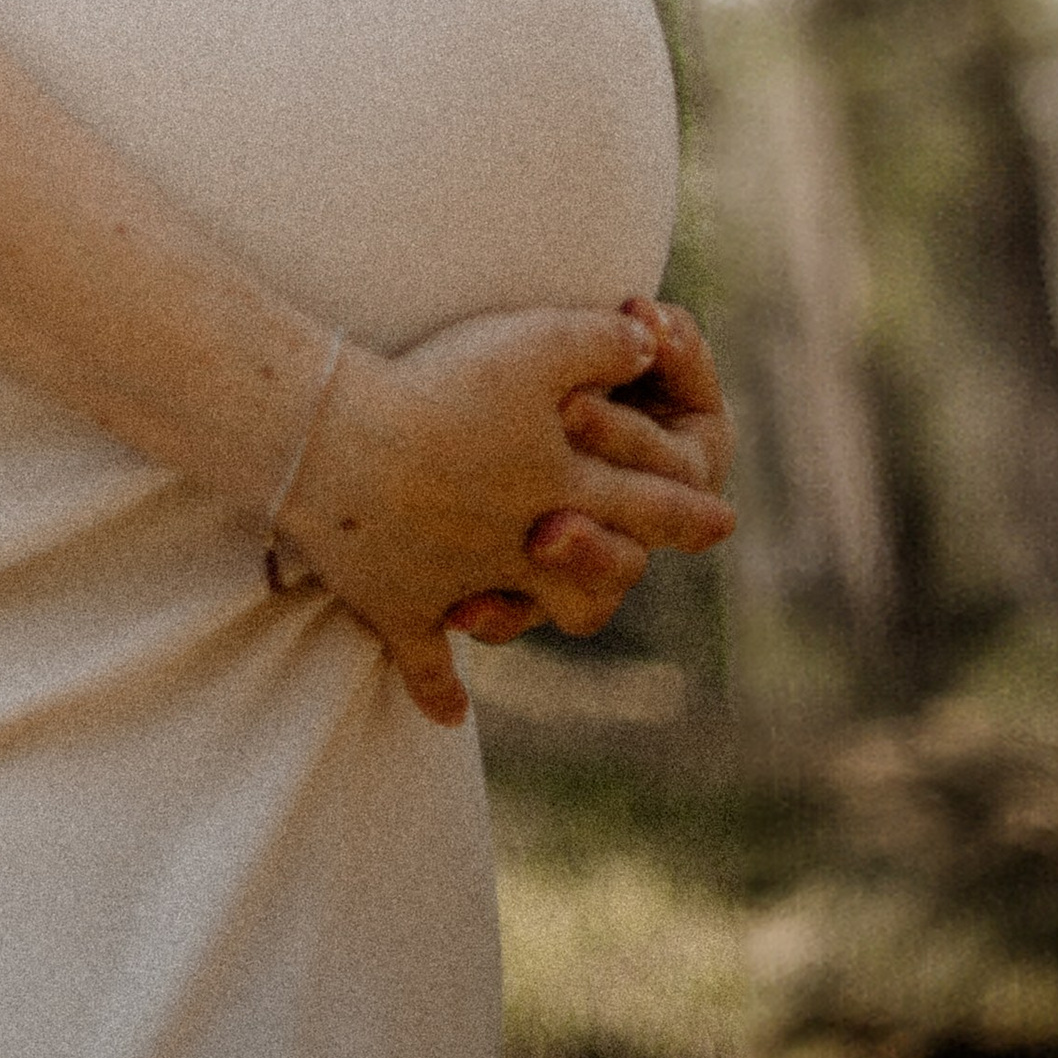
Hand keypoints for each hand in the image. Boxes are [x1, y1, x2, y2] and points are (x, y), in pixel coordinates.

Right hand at [276, 303, 736, 725]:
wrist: (335, 440)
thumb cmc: (438, 388)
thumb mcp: (536, 344)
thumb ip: (605, 341)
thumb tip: (651, 340)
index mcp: (567, 488)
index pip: (651, 503)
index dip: (687, 508)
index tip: (723, 521)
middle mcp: (524, 547)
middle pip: (596, 572)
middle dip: (620, 562)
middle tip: (638, 561)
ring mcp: (462, 582)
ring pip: (517, 615)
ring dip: (527, 619)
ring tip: (536, 619)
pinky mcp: (400, 605)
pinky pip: (424, 660)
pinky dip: (436, 690)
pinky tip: (449, 717)